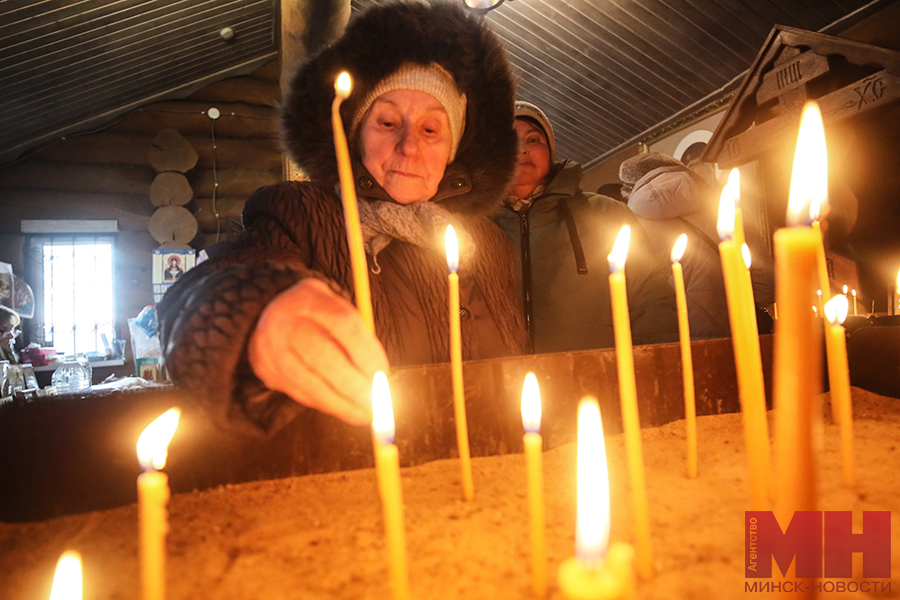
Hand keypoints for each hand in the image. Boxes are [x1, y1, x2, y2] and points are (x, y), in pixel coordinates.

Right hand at [248, 278, 388, 424]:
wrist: (269, 316)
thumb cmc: (318, 317)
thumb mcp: (336, 310)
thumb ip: (358, 337)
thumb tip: (380, 379)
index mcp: (310, 299)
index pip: (344, 324)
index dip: (367, 353)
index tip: (383, 374)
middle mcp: (285, 321)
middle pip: (323, 356)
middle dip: (354, 385)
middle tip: (376, 403)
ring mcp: (271, 348)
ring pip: (309, 382)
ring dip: (342, 404)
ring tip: (365, 414)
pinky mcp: (266, 371)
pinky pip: (300, 394)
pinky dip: (326, 404)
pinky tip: (343, 408)